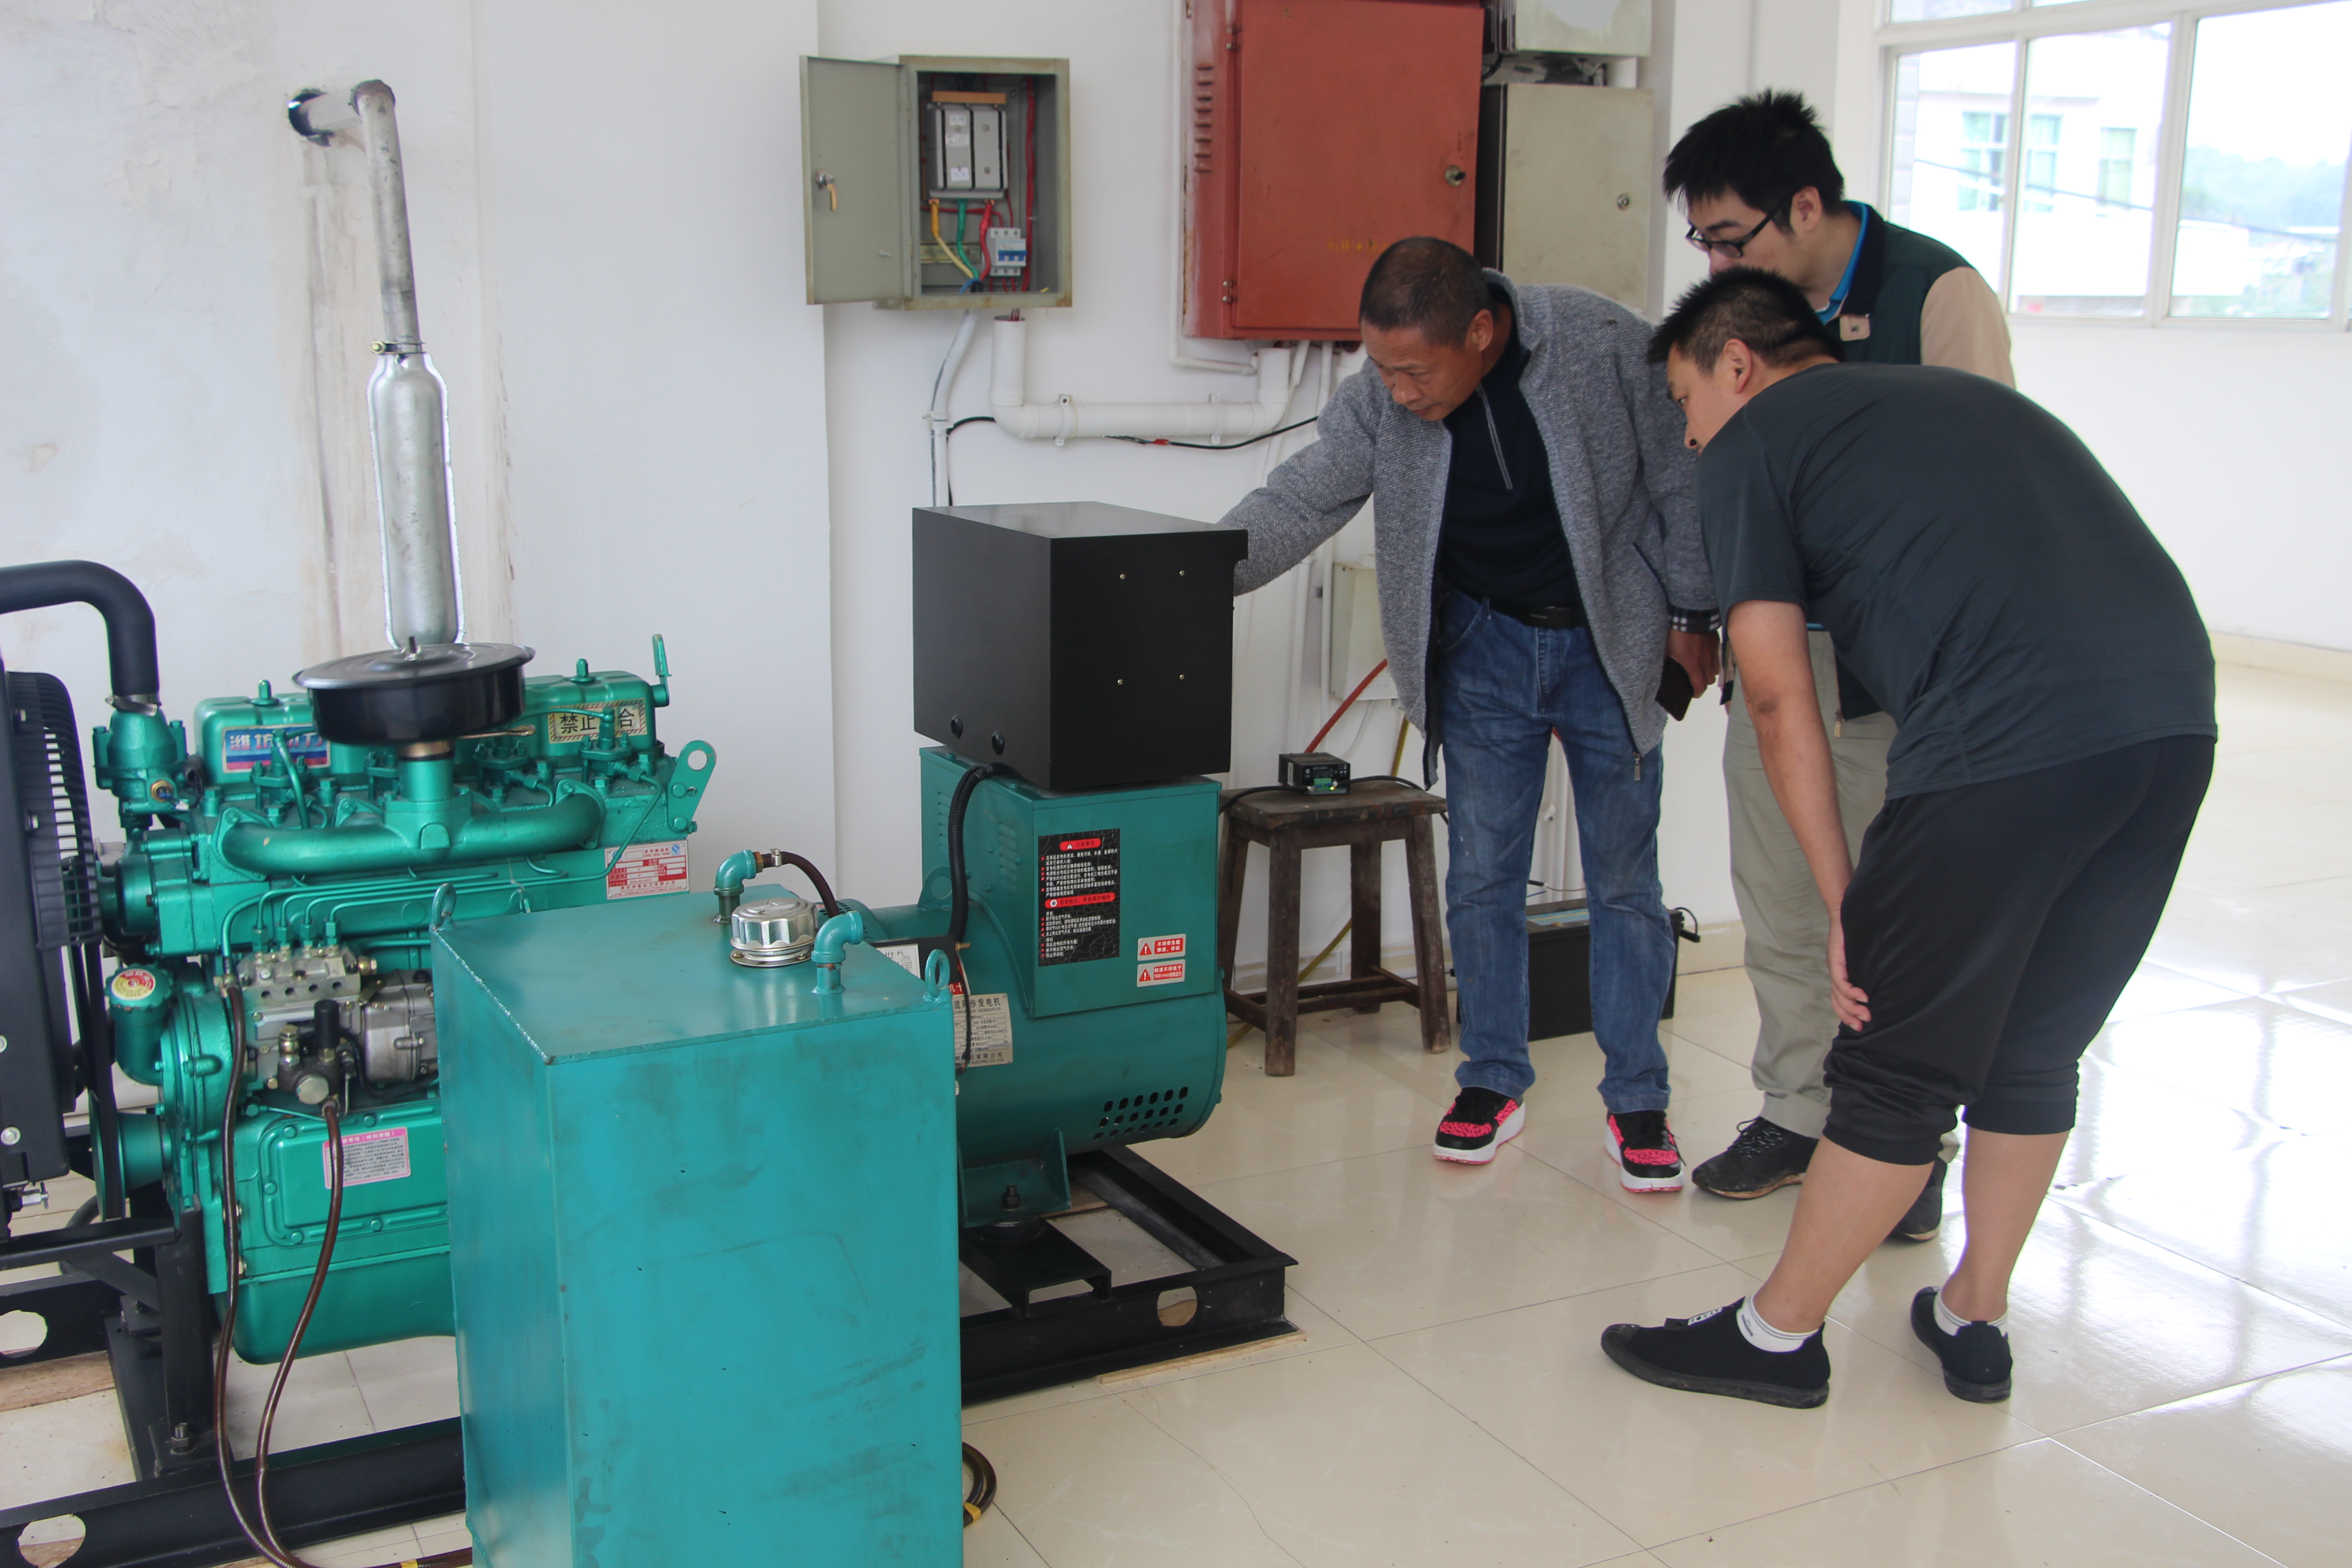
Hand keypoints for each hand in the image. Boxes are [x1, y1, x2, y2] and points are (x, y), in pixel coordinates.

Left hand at [1667, 628, 1720, 692]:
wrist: (1691, 618)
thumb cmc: (1678, 634)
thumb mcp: (1668, 650)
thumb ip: (1668, 660)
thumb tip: (1664, 666)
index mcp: (1693, 666)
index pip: (1700, 686)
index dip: (1697, 693)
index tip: (1694, 694)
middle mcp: (1705, 662)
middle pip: (1710, 680)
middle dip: (1703, 683)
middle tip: (1697, 681)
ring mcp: (1712, 653)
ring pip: (1716, 670)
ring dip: (1710, 673)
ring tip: (1702, 670)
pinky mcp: (1716, 644)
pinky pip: (1718, 657)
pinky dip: (1713, 661)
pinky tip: (1707, 657)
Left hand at [1829, 913, 1871, 1031]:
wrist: (1847, 909)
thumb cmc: (1859, 932)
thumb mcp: (1865, 957)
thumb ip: (1869, 971)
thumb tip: (1883, 986)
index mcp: (1841, 974)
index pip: (1839, 1001)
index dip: (1847, 1015)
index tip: (1860, 1026)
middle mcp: (1835, 973)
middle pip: (1837, 1002)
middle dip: (1850, 1016)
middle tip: (1863, 1026)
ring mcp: (1834, 967)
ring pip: (1839, 995)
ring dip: (1852, 1007)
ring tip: (1866, 1014)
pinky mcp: (1836, 959)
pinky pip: (1840, 981)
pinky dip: (1851, 991)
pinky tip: (1862, 997)